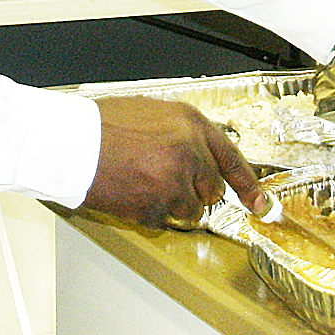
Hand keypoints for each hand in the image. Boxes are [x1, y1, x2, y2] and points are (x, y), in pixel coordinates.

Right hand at [83, 96, 265, 227]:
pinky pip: (165, 220)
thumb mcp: (152, 114)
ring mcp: (175, 180)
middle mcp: (190, 150)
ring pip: (190, 209)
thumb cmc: (103, 125)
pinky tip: (132, 192)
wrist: (73, 143)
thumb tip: (198, 157)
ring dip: (171, 203)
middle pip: (213, 189)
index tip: (261, 204)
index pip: (232, 157)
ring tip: (142, 182)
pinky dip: (150, 213)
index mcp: (190, 123)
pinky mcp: (158, 205)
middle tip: (163, 179)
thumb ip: (182, 135)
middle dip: (193, 190)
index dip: (249, 184)